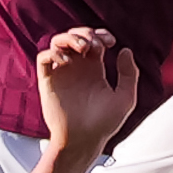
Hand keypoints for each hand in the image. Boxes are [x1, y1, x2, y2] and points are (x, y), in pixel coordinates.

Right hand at [36, 27, 138, 155]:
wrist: (83, 141)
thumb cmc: (104, 124)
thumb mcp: (125, 98)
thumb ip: (129, 74)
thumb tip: (124, 50)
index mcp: (94, 69)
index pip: (94, 41)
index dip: (101, 34)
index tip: (110, 42)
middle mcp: (77, 68)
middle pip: (75, 36)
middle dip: (84, 32)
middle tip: (94, 44)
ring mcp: (61, 73)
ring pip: (57, 42)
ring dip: (69, 38)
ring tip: (82, 48)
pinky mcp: (47, 81)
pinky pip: (43, 57)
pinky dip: (53, 53)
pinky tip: (67, 62)